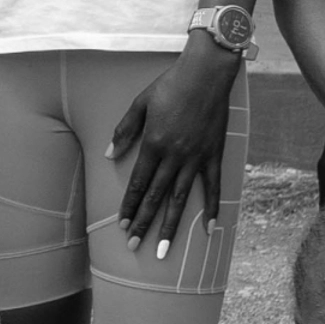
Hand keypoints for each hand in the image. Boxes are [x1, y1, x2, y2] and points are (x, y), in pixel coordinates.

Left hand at [109, 38, 242, 259]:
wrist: (206, 72)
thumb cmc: (170, 85)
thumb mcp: (140, 103)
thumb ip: (124, 131)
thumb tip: (109, 156)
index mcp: (153, 144)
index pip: (138, 183)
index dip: (129, 206)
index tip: (121, 225)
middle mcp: (174, 155)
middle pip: (156, 197)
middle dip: (144, 224)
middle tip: (134, 246)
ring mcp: (196, 157)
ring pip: (181, 199)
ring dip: (171, 226)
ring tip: (164, 250)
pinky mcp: (214, 154)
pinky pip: (213, 187)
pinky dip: (212, 209)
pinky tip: (208, 229)